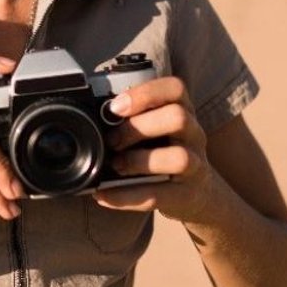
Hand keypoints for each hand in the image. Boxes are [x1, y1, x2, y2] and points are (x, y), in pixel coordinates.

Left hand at [95, 76, 211, 222]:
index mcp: (183, 110)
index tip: (116, 107)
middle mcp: (194, 134)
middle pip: (177, 118)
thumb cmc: (165, 152)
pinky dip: (127, 196)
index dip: (145, 94)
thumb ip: (133, 120)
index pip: (175, 89)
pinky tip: (105, 196)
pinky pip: (159, 195)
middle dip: (138, 128)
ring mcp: (196, 164)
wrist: (197, 192)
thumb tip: (89, 120)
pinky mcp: (187, 194)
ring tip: (116, 166)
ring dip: (139, 161)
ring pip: (179, 157)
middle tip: (112, 141)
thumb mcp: (157, 129)